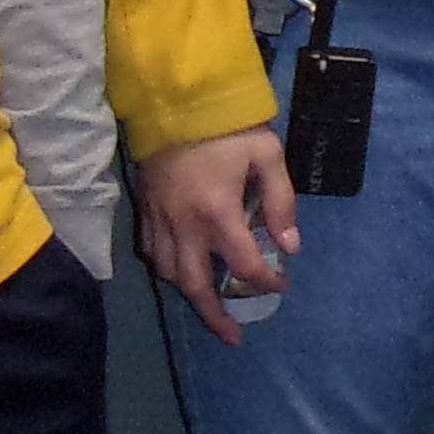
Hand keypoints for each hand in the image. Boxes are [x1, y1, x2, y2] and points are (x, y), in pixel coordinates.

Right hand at [140, 128, 298, 341]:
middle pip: (194, 284)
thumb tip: (291, 245)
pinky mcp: (143, 208)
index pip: (243, 263)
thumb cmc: (228, 126)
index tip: (281, 285)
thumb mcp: (267, 154)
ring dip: (188, 294)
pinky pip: (149, 252)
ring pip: (167, 273)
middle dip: (214, 315)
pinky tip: (180, 270)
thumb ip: (281, 201)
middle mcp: (183, 223)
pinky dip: (165, 269)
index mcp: (217, 210)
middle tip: (232, 335)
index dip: (265, 282)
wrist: (176, 98)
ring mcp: (158, 218)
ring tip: (209, 306)